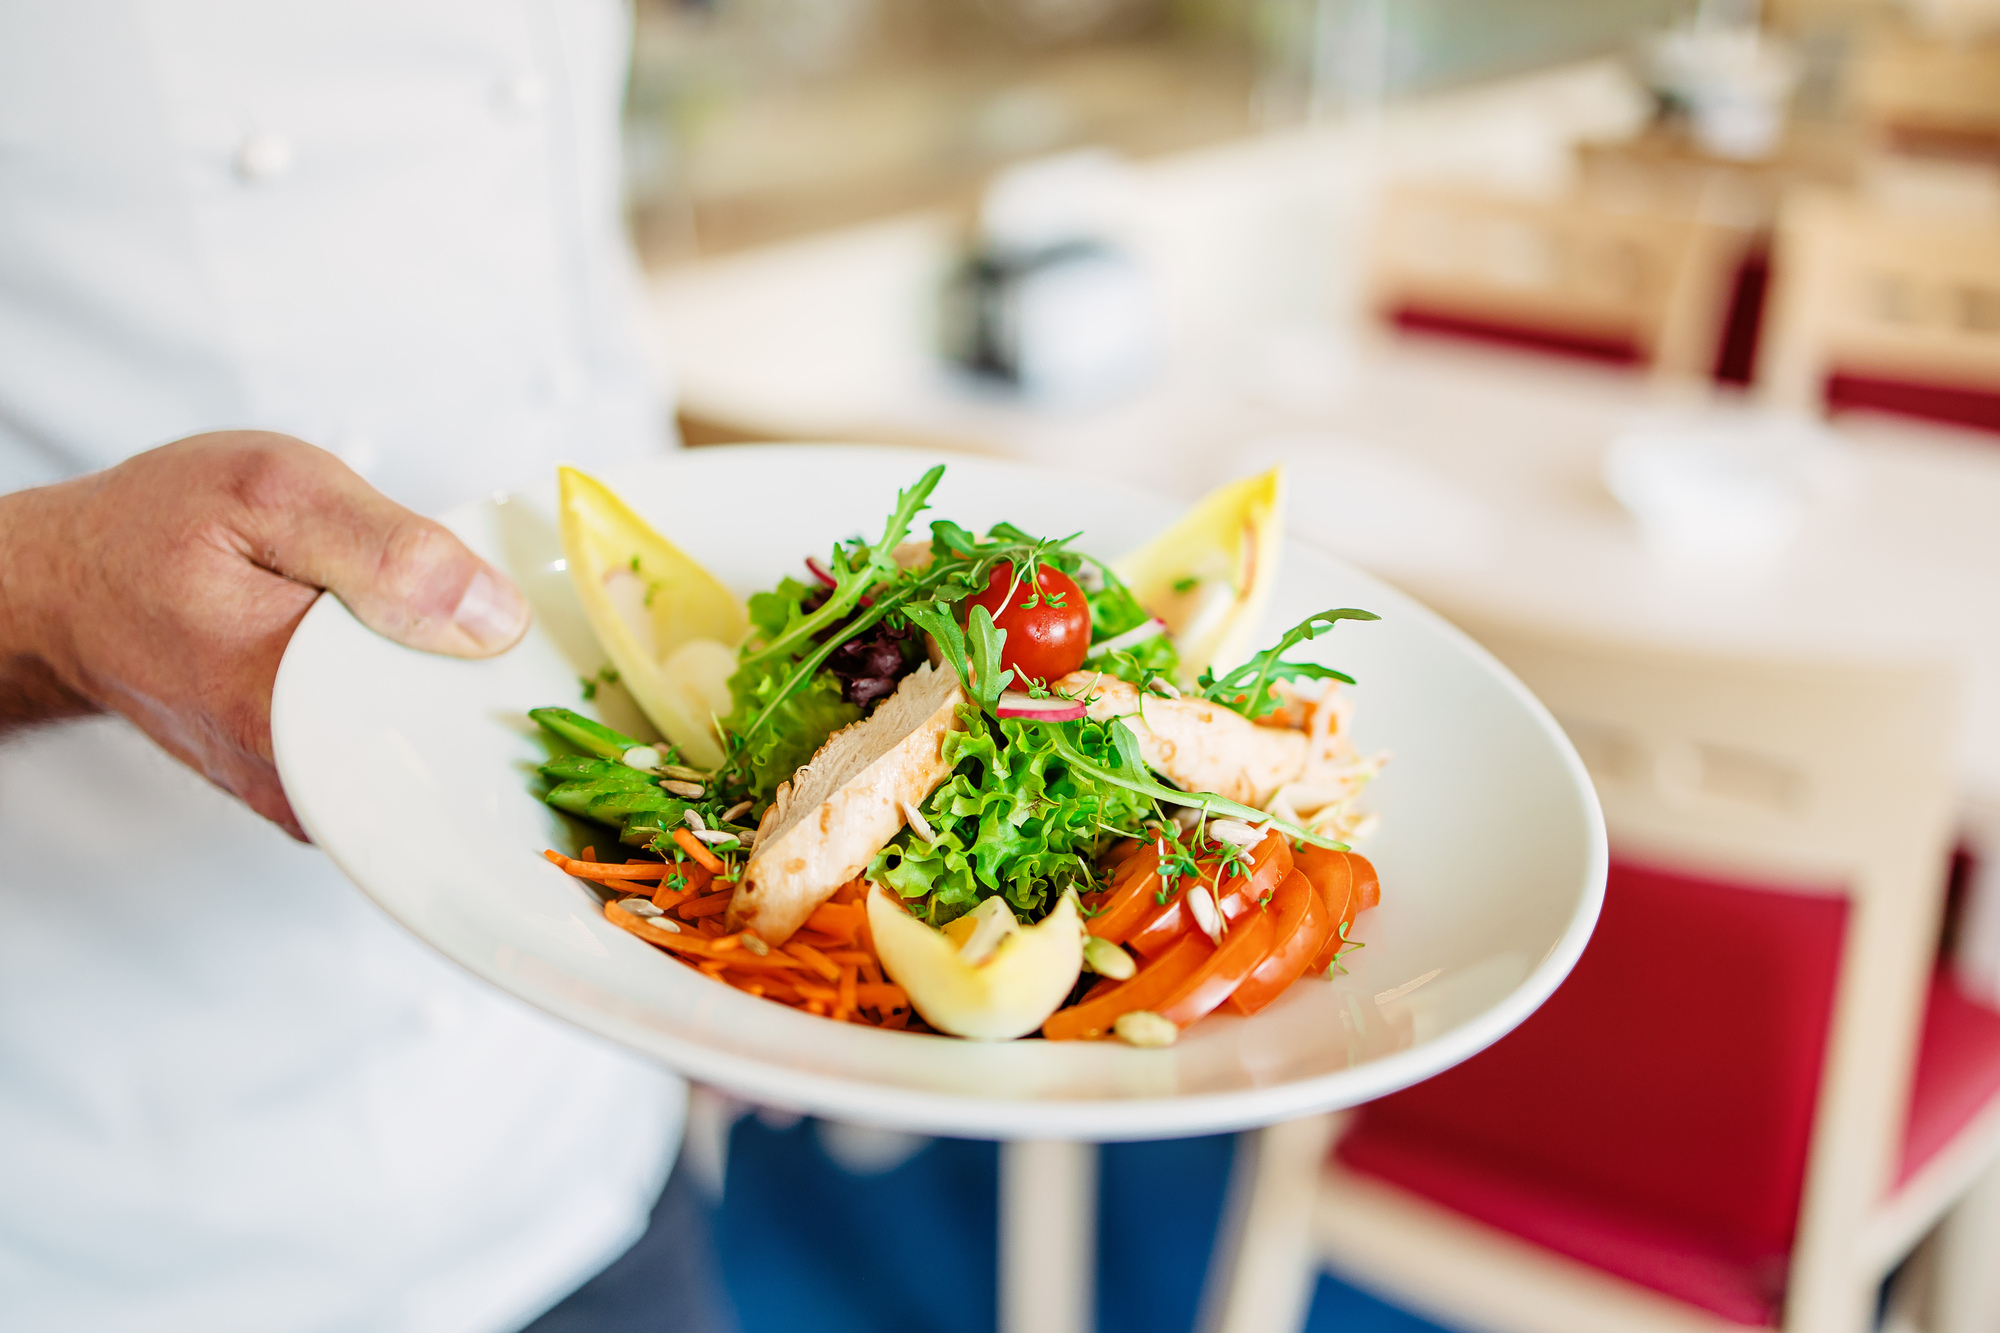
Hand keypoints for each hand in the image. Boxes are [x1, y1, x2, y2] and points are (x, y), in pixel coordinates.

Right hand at [0, 432, 529, 837]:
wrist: (75, 594)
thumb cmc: (157, 533)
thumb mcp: (275, 492)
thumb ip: (389, 552)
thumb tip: (494, 616)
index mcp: (295, 702)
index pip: (459, 715)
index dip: (511, 667)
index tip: (528, 627)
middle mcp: (303, 776)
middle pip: (454, 743)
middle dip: (483, 678)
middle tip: (475, 617)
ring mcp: (307, 797)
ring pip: (429, 755)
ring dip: (448, 693)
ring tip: (427, 635)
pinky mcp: (309, 796)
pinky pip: (396, 758)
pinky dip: (413, 706)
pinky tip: (401, 663)